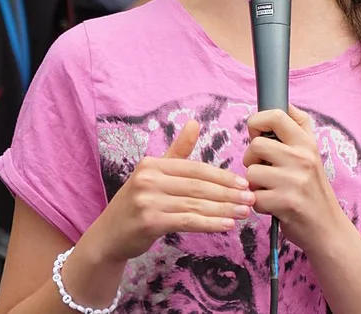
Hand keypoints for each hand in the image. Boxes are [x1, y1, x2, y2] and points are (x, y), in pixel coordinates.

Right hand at [86, 120, 255, 262]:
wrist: (109, 237)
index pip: (195, 168)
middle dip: (228, 193)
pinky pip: (188, 221)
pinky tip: (227, 225)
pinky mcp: (149, 221)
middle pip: (198, 185)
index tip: (244, 183)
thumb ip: (177, 151)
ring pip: (195, 204)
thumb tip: (194, 122)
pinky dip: (210, 223)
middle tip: (251, 198)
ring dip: (224, 209)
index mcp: (152, 164)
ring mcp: (147, 200)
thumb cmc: (136, 205)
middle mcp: (148, 179)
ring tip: (244, 212)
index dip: (222, 176)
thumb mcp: (153, 174)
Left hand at [242, 106, 348, 252]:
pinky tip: (273, 205)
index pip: (275, 115)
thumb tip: (284, 103)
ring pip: (251, 172)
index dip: (257, 122)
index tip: (258, 134)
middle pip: (256, 145)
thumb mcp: (313, 154)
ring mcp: (294, 180)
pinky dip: (259, 204)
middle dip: (252, 159)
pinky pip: (254, 196)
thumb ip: (299, 127)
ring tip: (271, 189)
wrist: (328, 227)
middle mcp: (302, 158)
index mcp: (307, 143)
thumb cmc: (313, 189)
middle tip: (264, 170)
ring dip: (255, 184)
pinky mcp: (285, 202)